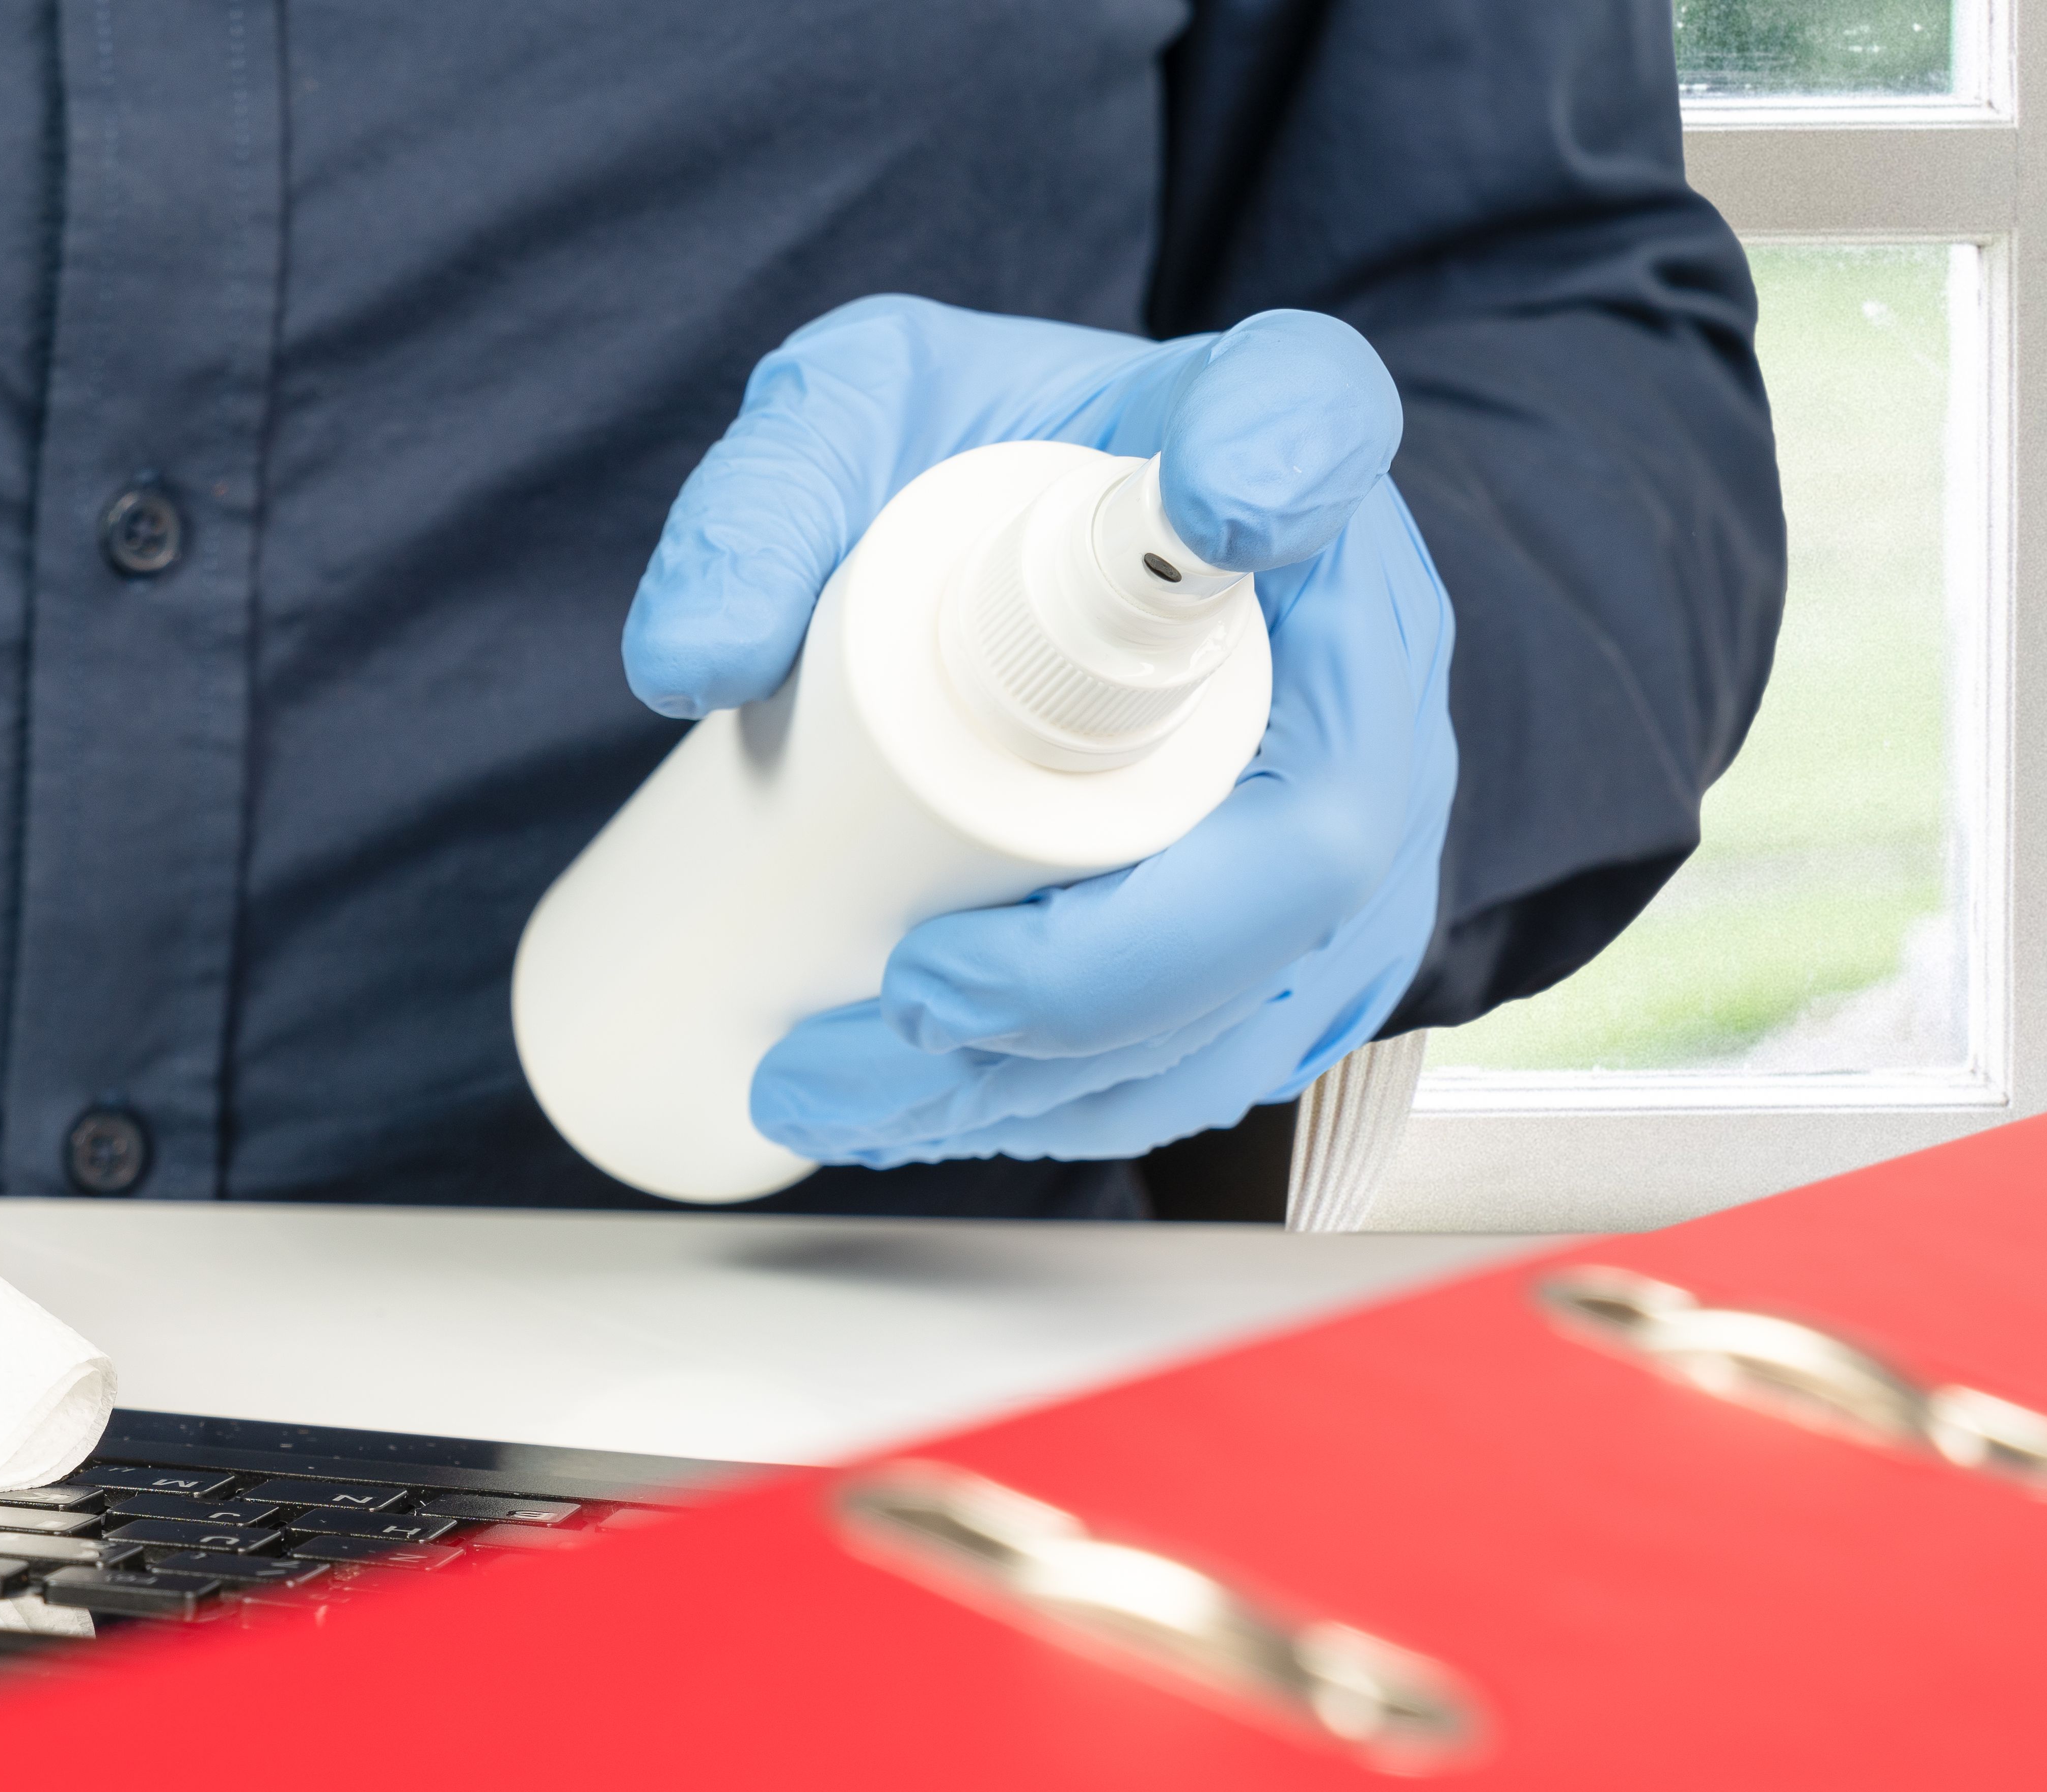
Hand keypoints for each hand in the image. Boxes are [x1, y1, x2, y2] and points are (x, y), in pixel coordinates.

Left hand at [621, 298, 1455, 1169]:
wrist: (1065, 569)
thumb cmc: (976, 478)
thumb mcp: (854, 424)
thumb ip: (767, 501)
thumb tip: (691, 663)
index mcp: (1259, 440)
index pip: (1311, 417)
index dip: (1283, 459)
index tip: (1217, 499)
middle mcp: (1354, 641)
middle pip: (1298, 840)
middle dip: (1086, 972)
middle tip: (903, 1003)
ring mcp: (1355, 812)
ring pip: (1252, 994)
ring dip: (1042, 1079)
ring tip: (825, 1090)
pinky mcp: (1308, 943)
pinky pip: (1224, 1056)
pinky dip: (1068, 1110)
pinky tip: (921, 1120)